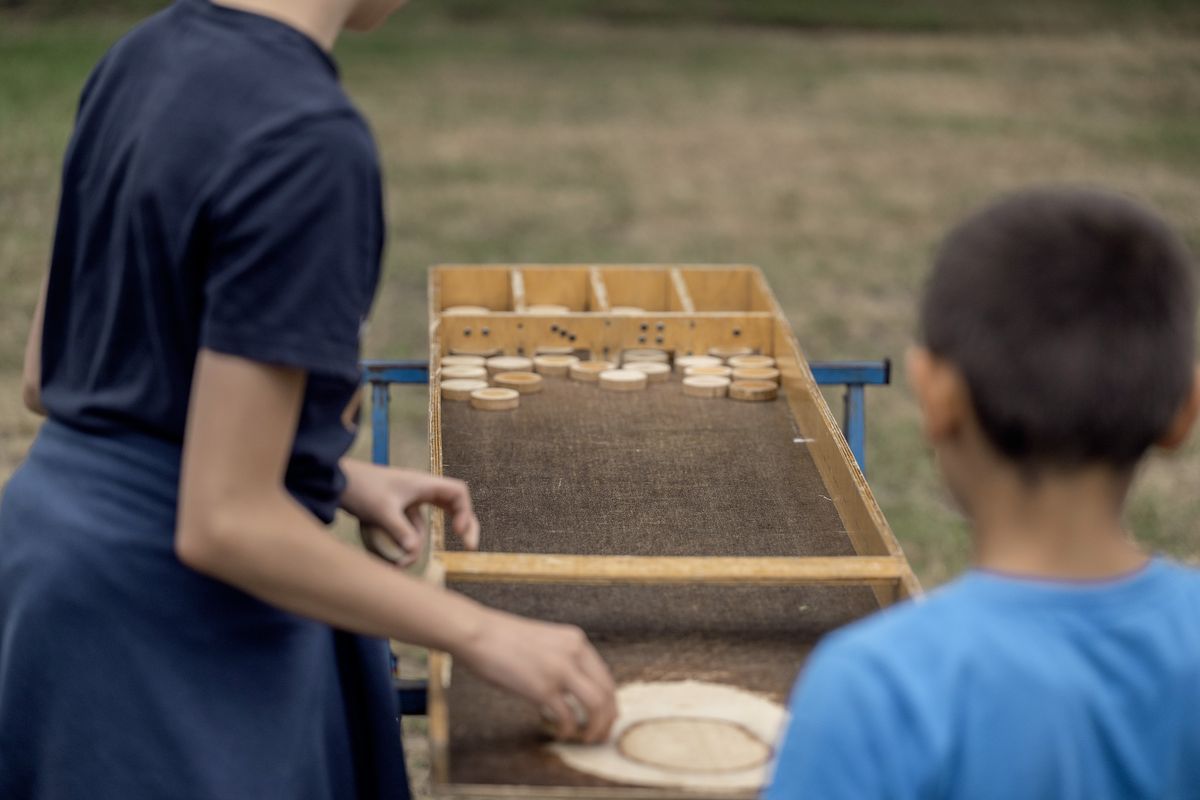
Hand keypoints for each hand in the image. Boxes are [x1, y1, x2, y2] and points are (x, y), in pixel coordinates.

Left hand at [340, 460, 479, 566]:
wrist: (336, 481)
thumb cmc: (361, 488)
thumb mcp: (382, 511)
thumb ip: (400, 533)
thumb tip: (414, 555)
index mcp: (423, 483)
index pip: (458, 493)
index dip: (466, 512)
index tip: (460, 534)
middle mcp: (420, 490)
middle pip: (453, 506)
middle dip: (462, 526)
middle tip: (469, 547)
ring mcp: (409, 501)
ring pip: (426, 525)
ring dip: (417, 544)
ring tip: (399, 563)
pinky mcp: (396, 511)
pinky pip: (410, 529)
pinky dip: (405, 542)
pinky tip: (392, 557)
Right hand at [455, 608, 617, 743]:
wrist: (478, 633)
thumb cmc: (504, 639)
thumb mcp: (545, 642)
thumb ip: (563, 659)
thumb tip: (574, 690)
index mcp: (576, 641)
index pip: (604, 676)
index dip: (609, 701)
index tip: (606, 716)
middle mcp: (574, 653)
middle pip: (606, 692)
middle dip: (607, 719)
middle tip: (600, 734)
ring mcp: (559, 670)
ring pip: (596, 705)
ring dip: (595, 727)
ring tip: (586, 738)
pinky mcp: (542, 688)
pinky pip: (567, 717)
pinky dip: (568, 729)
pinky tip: (561, 733)